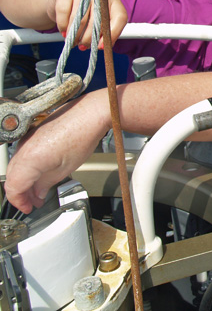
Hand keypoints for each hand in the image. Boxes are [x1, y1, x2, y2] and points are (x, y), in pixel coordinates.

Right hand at [4, 90, 110, 213]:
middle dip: (22, 193)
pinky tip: (41, 174)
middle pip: (12, 177)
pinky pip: (23, 155)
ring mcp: (26, 140)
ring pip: (16, 167)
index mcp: (29, 159)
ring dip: (25, 180)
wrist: (89, 113)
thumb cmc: (82, 136)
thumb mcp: (65, 168)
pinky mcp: (32, 134)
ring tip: (39, 191)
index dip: (19, 201)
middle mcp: (23, 148)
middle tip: (33, 202)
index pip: (13, 187)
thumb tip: (37, 193)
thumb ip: (46, 183)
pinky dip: (28, 168)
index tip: (28, 208)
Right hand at [47, 0, 127, 49]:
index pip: (120, 18)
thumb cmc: (85, 16)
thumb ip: (102, 35)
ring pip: (80, 19)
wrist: (63, 2)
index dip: (113, 34)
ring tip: (74, 42)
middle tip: (83, 46)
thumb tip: (100, 46)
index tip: (101, 46)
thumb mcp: (97, 24)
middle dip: (89, 38)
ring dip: (75, 35)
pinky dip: (63, 27)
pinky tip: (64, 32)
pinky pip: (64, 14)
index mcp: (114, 3)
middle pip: (97, 21)